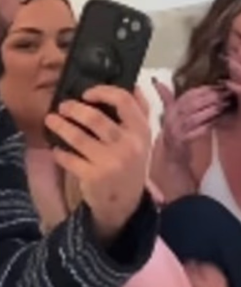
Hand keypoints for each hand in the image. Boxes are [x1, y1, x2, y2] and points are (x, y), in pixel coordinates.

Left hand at [44, 86, 151, 244]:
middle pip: (95, 117)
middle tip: (63, 106)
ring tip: (51, 120)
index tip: (87, 92)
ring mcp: (111, 161)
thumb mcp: (143, 138)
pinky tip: (57, 150)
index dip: (103, 91)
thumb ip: (139, 113)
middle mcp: (129, 145)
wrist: (126, 203)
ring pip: (78, 136)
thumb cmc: (133, 163)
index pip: (125, 100)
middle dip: (73, 108)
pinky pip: (69, 158)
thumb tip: (133, 83)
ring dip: (60, 126)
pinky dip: (59, 153)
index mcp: (142, 131)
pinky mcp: (94, 176)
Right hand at [153, 78, 230, 163]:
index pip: (188, 95)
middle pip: (191, 104)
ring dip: (209, 111)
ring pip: (193, 118)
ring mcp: (176, 131)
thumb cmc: (177, 133)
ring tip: (222, 107)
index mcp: (171, 110)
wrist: (173, 157)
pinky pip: (194, 133)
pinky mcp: (181, 142)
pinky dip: (205, 128)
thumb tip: (159, 83)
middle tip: (224, 96)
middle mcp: (171, 119)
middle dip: (209, 98)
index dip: (204, 89)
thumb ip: (169, 99)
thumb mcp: (173, 115)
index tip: (218, 87)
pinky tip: (215, 123)